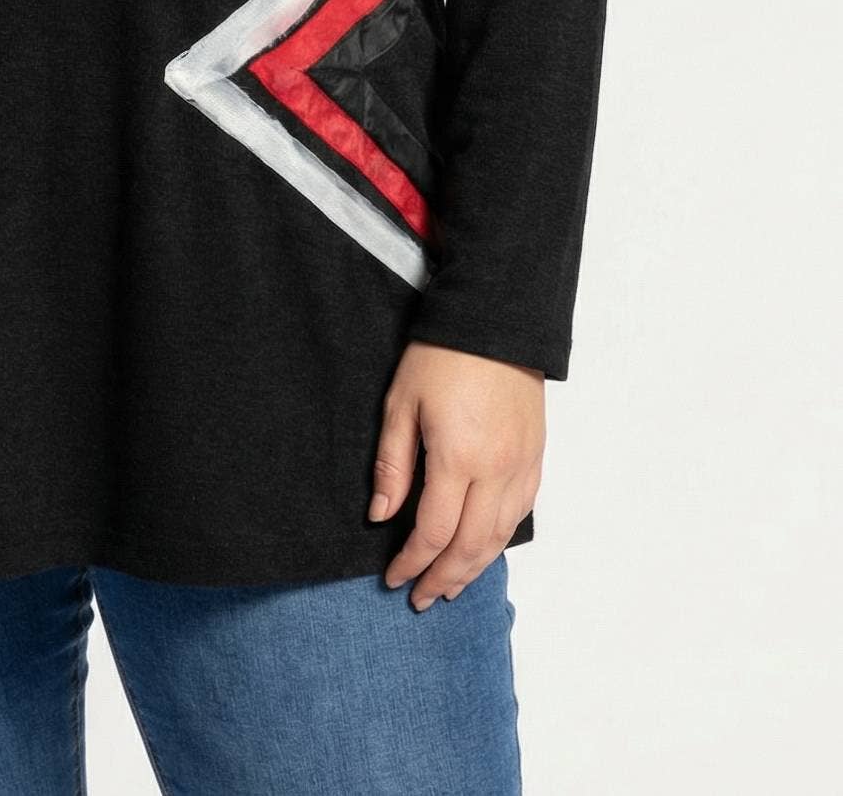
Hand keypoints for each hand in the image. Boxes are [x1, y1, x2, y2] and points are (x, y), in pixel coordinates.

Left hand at [369, 338, 543, 610]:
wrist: (496, 320)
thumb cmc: (441, 355)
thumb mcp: (401, 402)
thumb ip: (393, 464)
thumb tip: (382, 515)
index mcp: (458, 458)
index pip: (434, 531)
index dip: (412, 561)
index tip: (394, 578)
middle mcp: (496, 471)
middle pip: (471, 546)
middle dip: (443, 578)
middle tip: (420, 598)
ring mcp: (522, 466)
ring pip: (500, 537)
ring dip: (474, 568)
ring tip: (450, 587)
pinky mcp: (536, 457)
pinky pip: (520, 513)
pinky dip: (500, 540)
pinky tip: (483, 549)